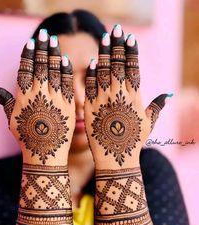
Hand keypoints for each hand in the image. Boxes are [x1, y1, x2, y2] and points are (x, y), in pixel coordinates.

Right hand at [0, 30, 74, 165]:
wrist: (45, 154)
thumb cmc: (27, 138)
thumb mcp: (11, 120)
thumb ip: (5, 102)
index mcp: (24, 97)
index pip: (25, 70)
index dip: (28, 55)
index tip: (30, 43)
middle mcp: (39, 95)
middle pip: (40, 66)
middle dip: (42, 48)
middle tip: (44, 34)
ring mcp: (55, 99)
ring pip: (54, 71)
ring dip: (54, 54)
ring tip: (54, 41)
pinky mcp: (68, 106)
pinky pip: (68, 84)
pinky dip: (66, 71)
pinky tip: (65, 60)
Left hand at [84, 24, 171, 168]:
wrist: (115, 160)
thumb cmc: (133, 142)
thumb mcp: (149, 123)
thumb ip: (158, 106)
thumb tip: (170, 93)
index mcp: (135, 97)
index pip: (134, 68)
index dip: (132, 52)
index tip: (130, 38)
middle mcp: (120, 95)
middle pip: (119, 64)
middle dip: (118, 45)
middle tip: (116, 29)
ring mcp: (103, 100)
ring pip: (104, 71)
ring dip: (104, 53)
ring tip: (105, 38)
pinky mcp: (89, 108)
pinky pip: (89, 87)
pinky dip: (91, 74)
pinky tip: (92, 62)